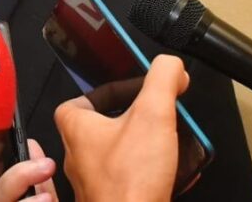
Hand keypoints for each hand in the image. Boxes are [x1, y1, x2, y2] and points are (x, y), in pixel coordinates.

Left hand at [54, 54, 188, 201]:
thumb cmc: (130, 179)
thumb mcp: (152, 114)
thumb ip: (161, 81)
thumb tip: (170, 64)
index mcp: (76, 128)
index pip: (86, 96)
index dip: (114, 88)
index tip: (140, 88)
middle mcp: (80, 154)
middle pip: (106, 123)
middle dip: (137, 116)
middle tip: (159, 113)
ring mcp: (95, 180)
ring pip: (120, 151)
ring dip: (145, 143)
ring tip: (171, 139)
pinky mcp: (112, 198)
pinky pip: (131, 176)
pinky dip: (151, 170)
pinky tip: (174, 169)